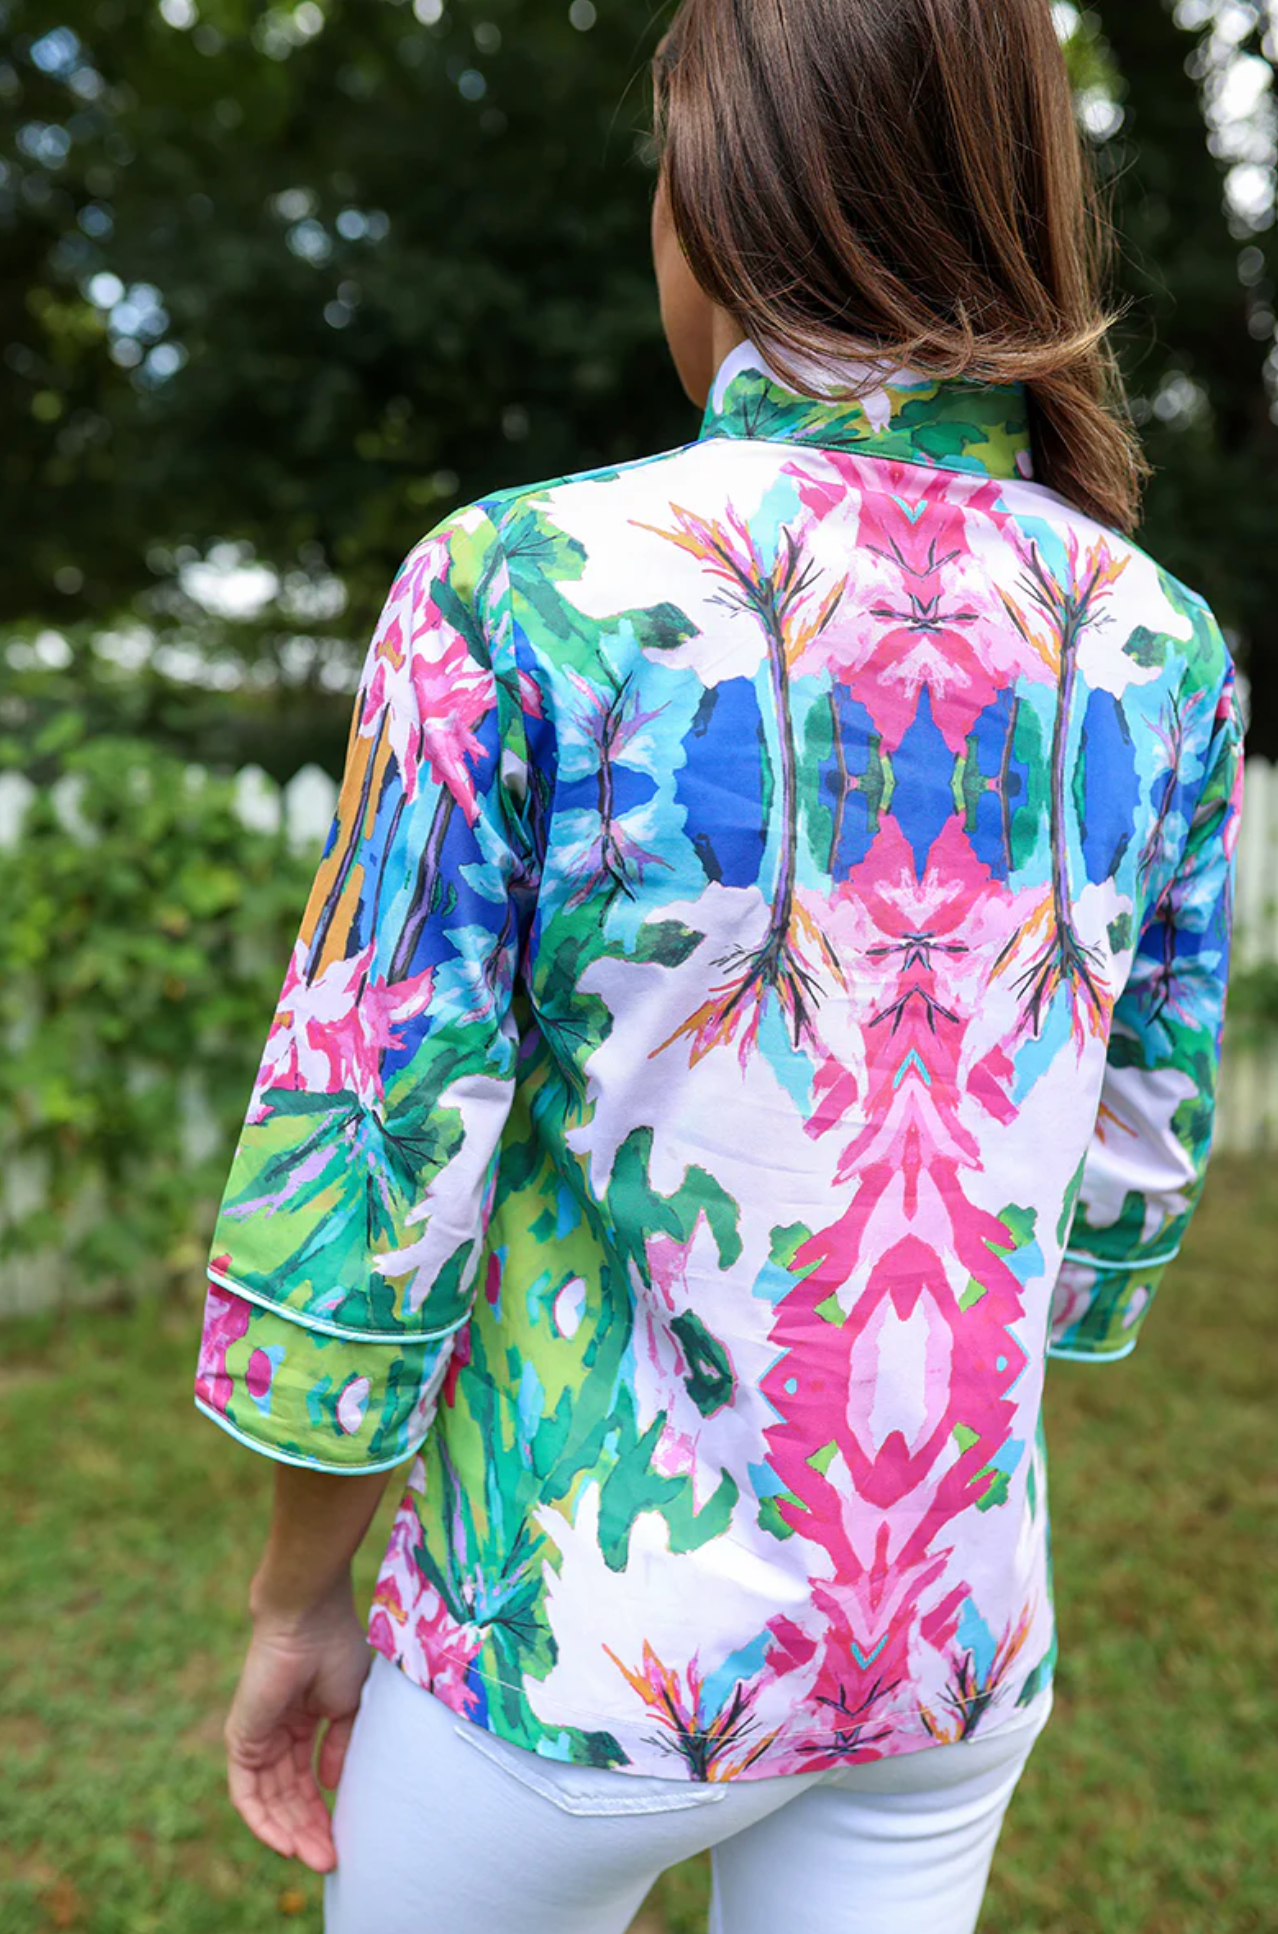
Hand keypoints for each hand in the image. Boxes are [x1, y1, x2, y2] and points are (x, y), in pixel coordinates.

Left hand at [224, 1581, 371, 1873]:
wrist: (308, 1618)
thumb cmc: (334, 1648)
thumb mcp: (348, 1705)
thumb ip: (339, 1747)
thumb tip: (331, 1785)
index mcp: (302, 1723)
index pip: (309, 1781)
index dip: (326, 1812)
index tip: (346, 1841)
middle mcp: (276, 1735)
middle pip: (289, 1797)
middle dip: (310, 1831)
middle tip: (332, 1860)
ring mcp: (256, 1739)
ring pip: (269, 1802)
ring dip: (291, 1834)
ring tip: (317, 1858)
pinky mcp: (241, 1741)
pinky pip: (246, 1794)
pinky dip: (263, 1822)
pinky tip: (286, 1843)